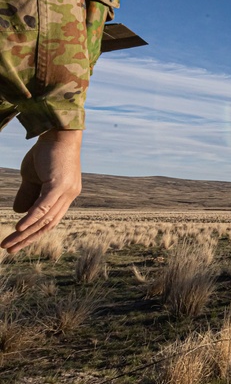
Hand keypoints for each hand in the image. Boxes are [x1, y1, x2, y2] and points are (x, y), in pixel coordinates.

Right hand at [2, 129, 81, 253]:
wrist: (57, 133)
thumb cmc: (46, 153)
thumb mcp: (34, 177)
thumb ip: (29, 195)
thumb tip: (19, 213)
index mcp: (65, 196)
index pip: (49, 221)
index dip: (32, 234)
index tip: (16, 244)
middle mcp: (69, 196)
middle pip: (47, 224)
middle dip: (27, 239)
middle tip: (8, 250)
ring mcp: (66, 191)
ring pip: (44, 218)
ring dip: (24, 233)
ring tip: (8, 243)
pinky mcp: (60, 184)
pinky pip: (44, 206)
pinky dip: (32, 218)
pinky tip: (19, 228)